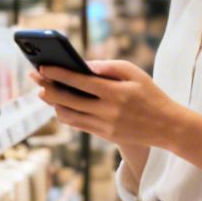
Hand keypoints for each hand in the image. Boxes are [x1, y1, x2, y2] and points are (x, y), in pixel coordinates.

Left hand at [30, 60, 189, 151]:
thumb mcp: (135, 73)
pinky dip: (65, 114)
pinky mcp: (105, 135)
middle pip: (68, 100)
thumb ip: (108, 66)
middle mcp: (107, 111)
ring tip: (44, 92)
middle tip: (34, 78)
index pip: (79, 81)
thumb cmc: (150, 94)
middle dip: (47, 87)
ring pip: (68, 115)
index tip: (42, 67)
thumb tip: (83, 65)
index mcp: (115, 92)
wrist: (168, 126)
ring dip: (53, 103)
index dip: (58, 74)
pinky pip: (78, 124)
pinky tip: (59, 105)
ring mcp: (105, 126)